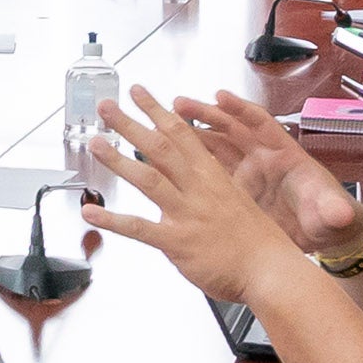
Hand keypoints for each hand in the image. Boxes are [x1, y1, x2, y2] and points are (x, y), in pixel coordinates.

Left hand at [80, 89, 302, 299]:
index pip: (182, 134)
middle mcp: (198, 188)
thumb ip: (210, 189)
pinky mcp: (178, 242)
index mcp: (212, 175)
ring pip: (148, 178)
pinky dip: (112, 220)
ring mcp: (188, 213)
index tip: (140, 94)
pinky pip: (139, 228)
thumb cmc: (257, 242)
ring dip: (118, 159)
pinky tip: (90, 211)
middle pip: (160, 147)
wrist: (271, 269)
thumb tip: (191, 182)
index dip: (157, 111)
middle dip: (130, 123)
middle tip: (106, 106)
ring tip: (95, 143)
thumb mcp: (236, 201)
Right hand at [183, 91, 362, 253]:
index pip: (261, 124)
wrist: (326, 236)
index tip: (220, 97)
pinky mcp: (238, 194)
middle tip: (177, 105)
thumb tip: (337, 214)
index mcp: (285, 155)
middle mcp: (262, 160)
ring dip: (192, 137)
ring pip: (215, 149)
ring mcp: (248, 176)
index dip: (240, 109)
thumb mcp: (333, 213)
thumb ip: (332, 210)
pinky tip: (170, 163)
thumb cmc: (331, 217)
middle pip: (230, 130)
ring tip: (164, 126)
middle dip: (205, 115)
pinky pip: (210, 175)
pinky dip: (192, 167)